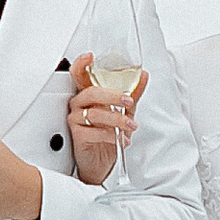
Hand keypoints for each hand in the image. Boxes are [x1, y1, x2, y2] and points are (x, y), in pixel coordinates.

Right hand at [66, 50, 143, 187]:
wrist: (101, 162)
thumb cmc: (106, 134)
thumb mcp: (123, 111)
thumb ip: (132, 93)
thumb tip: (143, 76)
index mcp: (88, 94)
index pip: (79, 75)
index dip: (81, 65)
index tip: (89, 57)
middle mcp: (79, 104)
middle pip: (91, 92)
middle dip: (113, 96)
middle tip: (129, 101)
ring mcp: (77, 119)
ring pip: (96, 113)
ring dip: (117, 119)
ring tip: (132, 125)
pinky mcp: (78, 135)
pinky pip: (95, 132)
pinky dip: (112, 136)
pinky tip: (122, 139)